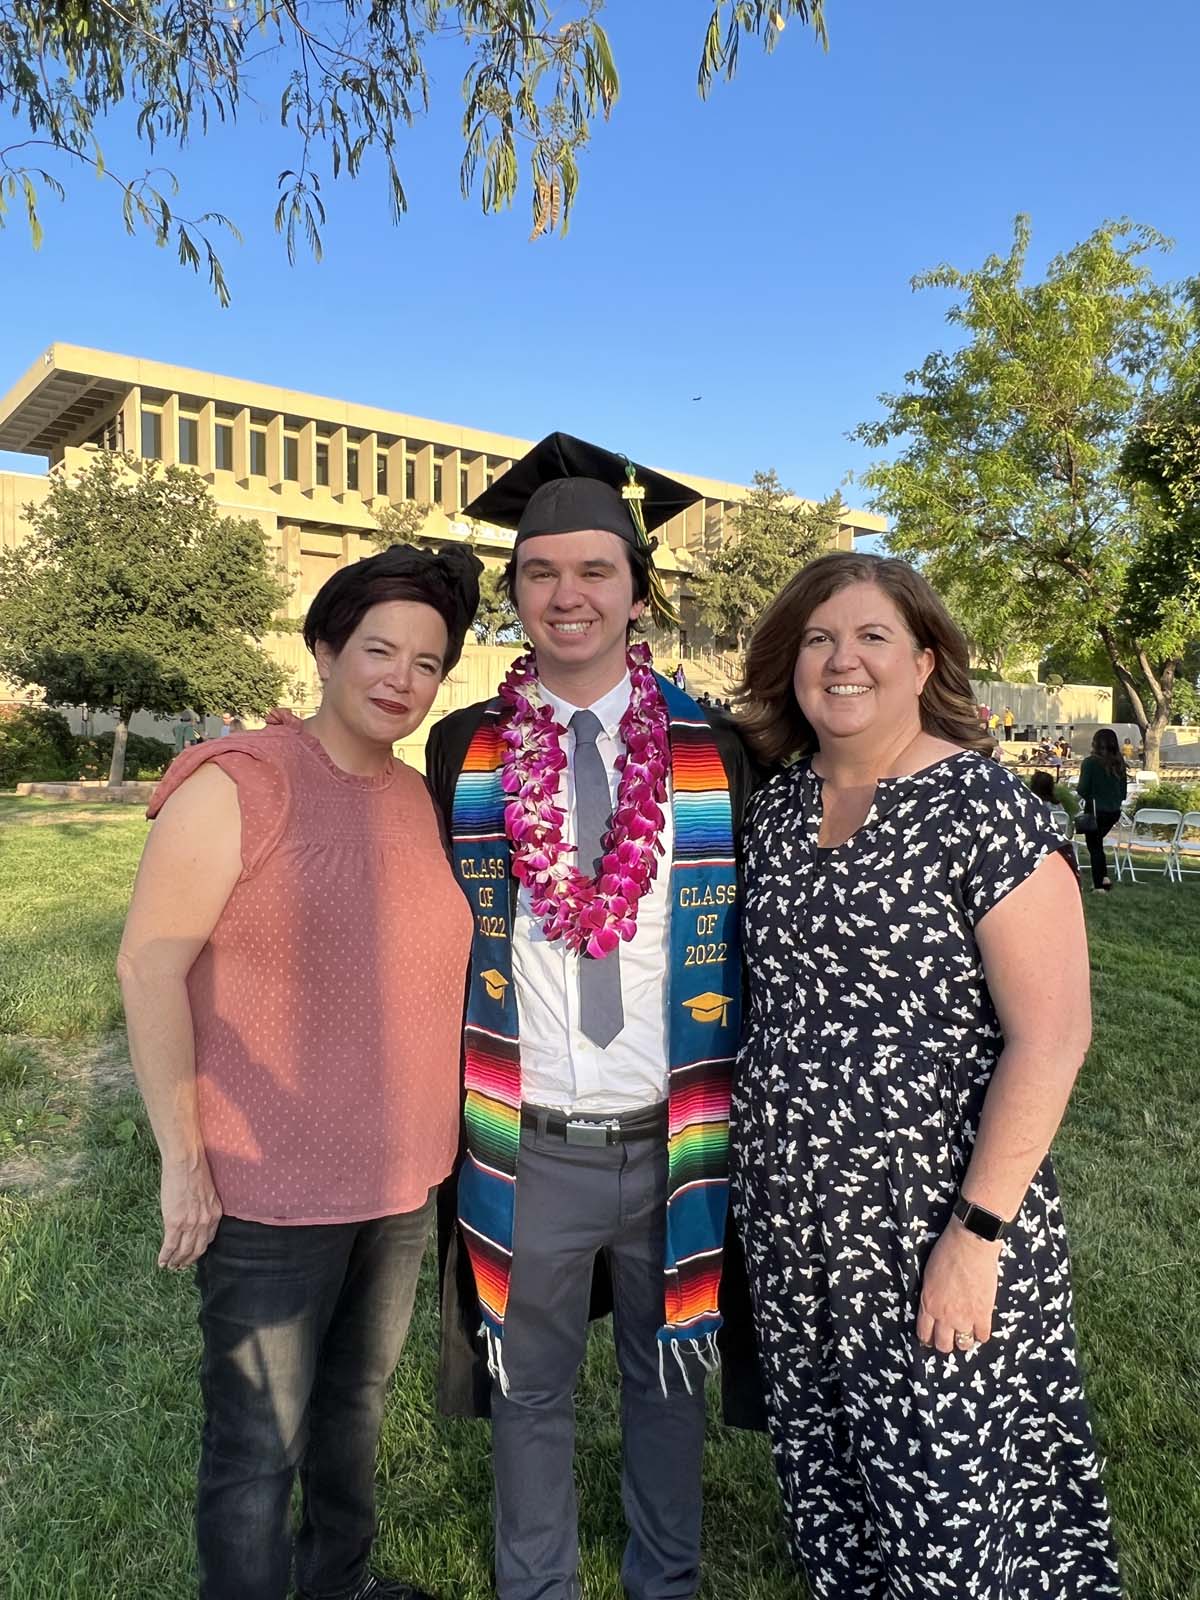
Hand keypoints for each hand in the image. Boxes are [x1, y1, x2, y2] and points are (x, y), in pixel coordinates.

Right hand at [158, 1154, 222, 1269]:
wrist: (186, 1162)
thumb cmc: (195, 1172)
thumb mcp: (207, 1193)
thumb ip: (204, 1208)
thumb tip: (194, 1217)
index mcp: (214, 1214)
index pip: (208, 1240)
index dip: (199, 1251)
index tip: (192, 1256)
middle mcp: (205, 1222)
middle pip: (197, 1250)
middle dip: (188, 1261)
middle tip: (180, 1267)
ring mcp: (190, 1224)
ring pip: (183, 1251)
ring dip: (176, 1262)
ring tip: (170, 1267)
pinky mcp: (174, 1222)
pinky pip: (170, 1246)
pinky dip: (165, 1257)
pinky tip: (161, 1262)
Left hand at [916, 1217, 1000, 1353]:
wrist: (970, 1243)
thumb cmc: (947, 1251)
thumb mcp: (929, 1275)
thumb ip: (931, 1295)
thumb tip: (934, 1304)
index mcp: (928, 1304)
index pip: (924, 1333)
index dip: (928, 1338)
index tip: (931, 1338)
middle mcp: (944, 1315)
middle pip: (943, 1345)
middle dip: (945, 1344)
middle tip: (949, 1338)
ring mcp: (964, 1317)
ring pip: (963, 1344)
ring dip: (964, 1341)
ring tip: (966, 1335)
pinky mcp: (983, 1313)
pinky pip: (983, 1336)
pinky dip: (982, 1334)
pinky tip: (981, 1328)